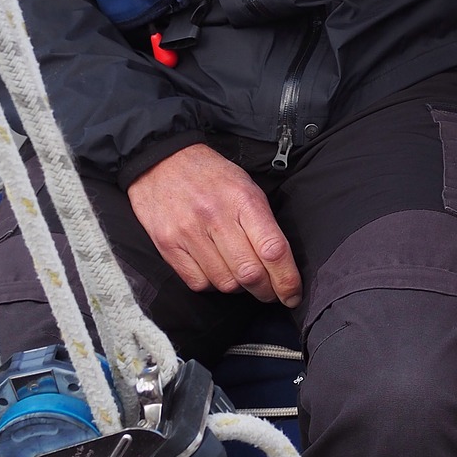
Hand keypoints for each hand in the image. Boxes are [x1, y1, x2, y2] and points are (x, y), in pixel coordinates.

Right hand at [127, 143, 301, 306]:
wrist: (162, 162)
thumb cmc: (211, 175)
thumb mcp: (246, 186)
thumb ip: (262, 221)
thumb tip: (279, 260)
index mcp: (243, 200)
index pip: (273, 249)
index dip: (287, 278)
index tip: (294, 294)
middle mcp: (216, 218)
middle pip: (250, 273)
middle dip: (267, 291)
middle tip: (273, 293)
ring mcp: (189, 234)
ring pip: (225, 282)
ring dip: (240, 288)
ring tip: (244, 278)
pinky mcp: (167, 247)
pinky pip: (198, 282)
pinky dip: (212, 284)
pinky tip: (217, 271)